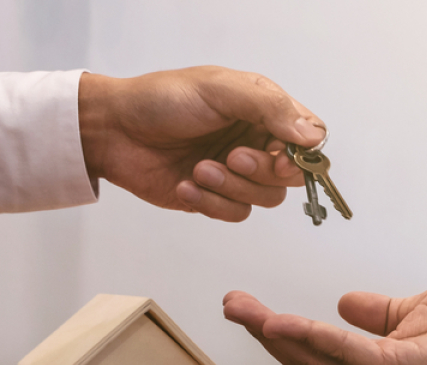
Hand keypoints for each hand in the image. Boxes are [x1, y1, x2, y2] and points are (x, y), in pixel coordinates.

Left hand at [78, 67, 325, 221]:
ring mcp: (235, 173)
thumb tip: (312, 137)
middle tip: (232, 157)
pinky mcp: (214, 198)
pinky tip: (185, 184)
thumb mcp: (219, 89)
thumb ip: (269, 108)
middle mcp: (255, 142)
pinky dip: (210, 202)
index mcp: (262, 111)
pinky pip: (234, 213)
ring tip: (198, 168)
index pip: (309, 137)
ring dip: (231, 186)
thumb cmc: (162, 100)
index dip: (302, 154)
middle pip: (290, 175)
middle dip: (261, 171)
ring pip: (263, 198)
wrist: (114, 131)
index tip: (280, 155)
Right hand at [222, 283, 426, 364]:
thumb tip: (342, 304)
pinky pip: (350, 353)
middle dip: (265, 333)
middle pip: (307, 361)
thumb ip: (377, 315)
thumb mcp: (413, 313)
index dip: (279, 333)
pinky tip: (286, 322)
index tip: (245, 307)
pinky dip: (315, 338)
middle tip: (229, 304)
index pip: (316, 353)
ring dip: (278, 336)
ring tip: (244, 311)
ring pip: (320, 360)